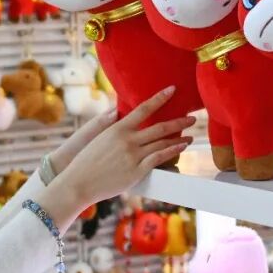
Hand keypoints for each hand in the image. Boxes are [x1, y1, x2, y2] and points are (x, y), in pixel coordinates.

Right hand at [58, 87, 194, 206]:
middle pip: (160, 127)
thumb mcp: (96, 137)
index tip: (172, 90)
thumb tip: (116, 112)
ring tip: (190, 135)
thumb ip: (108, 123)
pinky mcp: (137, 171)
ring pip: (162, 143)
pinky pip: (159, 158)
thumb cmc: (86, 160)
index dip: (160, 98)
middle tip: (192, 117)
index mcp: (117, 128)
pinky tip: (181, 147)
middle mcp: (128, 140)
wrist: (79, 182)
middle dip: (179, 121)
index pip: (143, 108)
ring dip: (179, 138)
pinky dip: (172, 151)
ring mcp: (133, 156)